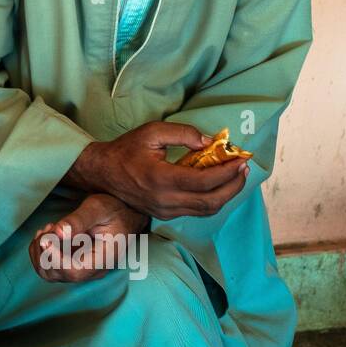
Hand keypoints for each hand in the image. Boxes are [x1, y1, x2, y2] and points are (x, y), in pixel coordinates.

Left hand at [28, 193, 147, 282]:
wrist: (124, 213)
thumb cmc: (114, 209)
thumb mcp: (98, 208)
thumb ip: (79, 220)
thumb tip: (58, 232)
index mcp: (104, 259)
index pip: (74, 272)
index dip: (54, 259)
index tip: (45, 239)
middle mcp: (92, 270)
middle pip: (58, 275)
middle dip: (44, 252)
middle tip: (49, 227)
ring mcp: (82, 268)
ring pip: (49, 273)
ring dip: (40, 252)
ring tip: (48, 229)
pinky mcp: (73, 263)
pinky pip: (50, 266)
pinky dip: (41, 251)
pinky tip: (48, 233)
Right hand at [66, 121, 248, 219]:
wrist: (102, 173)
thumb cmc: (126, 150)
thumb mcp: (152, 132)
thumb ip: (183, 134)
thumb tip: (209, 143)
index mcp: (161, 179)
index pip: (205, 181)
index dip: (228, 172)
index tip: (240, 159)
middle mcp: (165, 200)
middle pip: (211, 202)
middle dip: (234, 187)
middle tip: (243, 170)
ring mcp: (164, 211)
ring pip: (206, 211)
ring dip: (226, 195)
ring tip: (235, 177)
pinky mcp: (164, 215)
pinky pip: (195, 211)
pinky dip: (212, 200)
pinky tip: (216, 185)